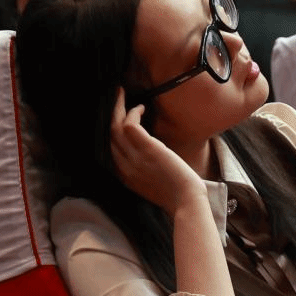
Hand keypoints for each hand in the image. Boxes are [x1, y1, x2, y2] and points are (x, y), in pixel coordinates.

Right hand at [110, 88, 205, 214]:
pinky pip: (130, 124)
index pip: (108, 149)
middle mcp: (123, 166)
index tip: (117, 116)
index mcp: (123, 176)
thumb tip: (147, 151)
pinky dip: (133, 112)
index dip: (111, 129)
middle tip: (116, 96)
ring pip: (114, 126)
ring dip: (118, 107)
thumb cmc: (177, 193)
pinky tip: (142, 108)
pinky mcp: (146, 149)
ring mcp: (133, 157)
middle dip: (110, 113)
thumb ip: (143, 168)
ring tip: (122, 93)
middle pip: (108, 134)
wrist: (186, 202)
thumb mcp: (151, 182)